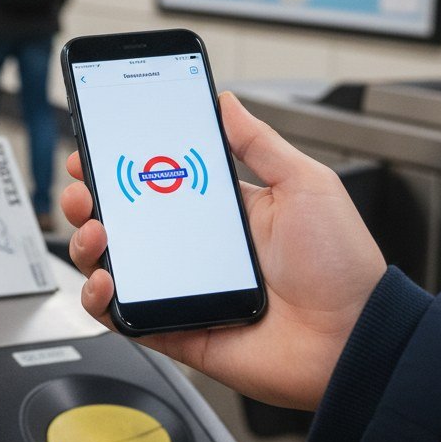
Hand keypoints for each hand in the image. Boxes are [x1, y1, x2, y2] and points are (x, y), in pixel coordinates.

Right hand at [60, 91, 385, 409]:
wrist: (356, 340)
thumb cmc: (342, 266)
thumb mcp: (306, 184)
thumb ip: (259, 143)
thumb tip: (226, 101)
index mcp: (220, 211)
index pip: (154, 180)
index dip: (119, 164)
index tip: (96, 147)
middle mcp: (192, 248)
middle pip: (122, 219)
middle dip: (89, 199)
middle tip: (84, 188)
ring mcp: (180, 289)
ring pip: (112, 263)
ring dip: (88, 243)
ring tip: (97, 232)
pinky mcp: (175, 328)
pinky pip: (122, 316)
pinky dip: (100, 299)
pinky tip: (106, 280)